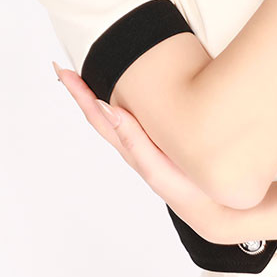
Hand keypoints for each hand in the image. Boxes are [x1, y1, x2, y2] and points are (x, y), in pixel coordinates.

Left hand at [51, 61, 244, 245]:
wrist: (214, 206)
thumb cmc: (186, 189)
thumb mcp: (156, 167)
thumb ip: (132, 140)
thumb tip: (107, 108)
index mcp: (129, 146)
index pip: (97, 114)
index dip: (78, 93)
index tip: (61, 71)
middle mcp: (134, 143)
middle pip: (100, 112)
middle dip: (83, 90)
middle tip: (67, 69)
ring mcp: (148, 143)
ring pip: (117, 114)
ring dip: (102, 96)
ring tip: (92, 78)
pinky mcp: (164, 140)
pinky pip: (138, 117)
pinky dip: (129, 102)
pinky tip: (134, 95)